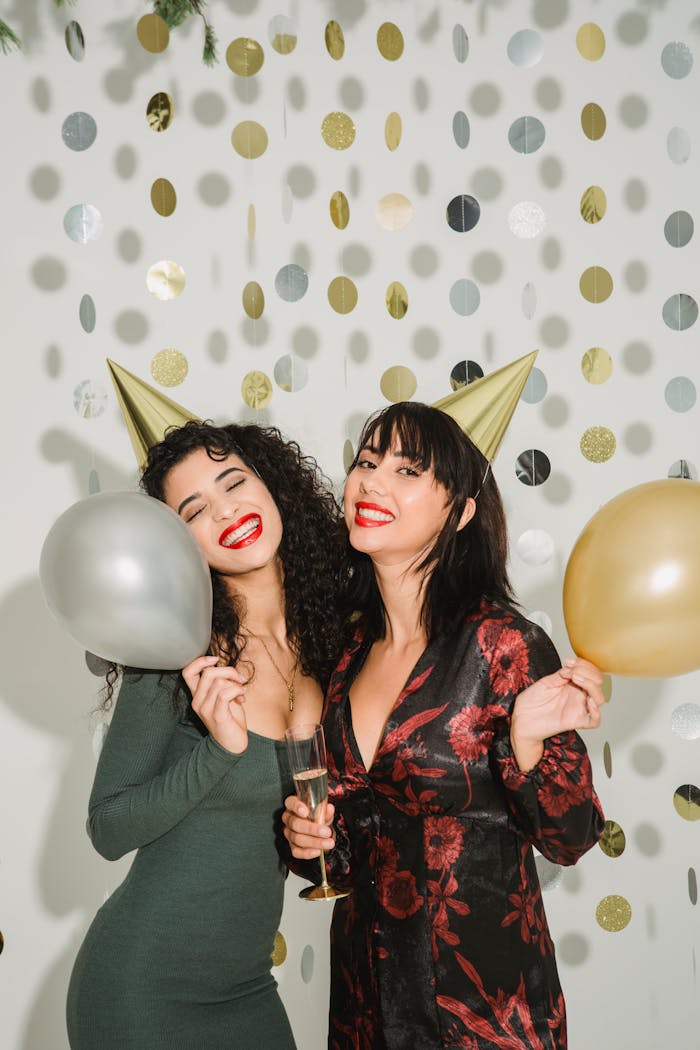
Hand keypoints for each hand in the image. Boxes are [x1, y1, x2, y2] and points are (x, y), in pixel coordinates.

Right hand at [182, 655, 248, 754]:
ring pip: (219, 682)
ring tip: (241, 692)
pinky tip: (242, 696)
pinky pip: (225, 694)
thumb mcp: (223, 696)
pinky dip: (237, 690)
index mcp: (197, 695)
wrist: (232, 744)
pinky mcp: (217, 716)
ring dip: (235, 683)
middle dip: (228, 671)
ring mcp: (206, 709)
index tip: (216, 660)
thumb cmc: (230, 718)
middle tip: (239, 679)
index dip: (200, 661)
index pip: (187, 672)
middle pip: (208, 673)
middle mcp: (197, 701)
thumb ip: (220, 682)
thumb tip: (226, 667)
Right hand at [282, 794, 335, 859]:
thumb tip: (329, 809)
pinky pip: (296, 851)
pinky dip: (307, 852)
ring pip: (297, 838)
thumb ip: (325, 810)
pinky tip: (318, 851)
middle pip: (295, 824)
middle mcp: (288, 818)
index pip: (291, 803)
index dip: (297, 807)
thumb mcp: (323, 810)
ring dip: (314, 842)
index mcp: (292, 805)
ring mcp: (288, 833)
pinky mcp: (292, 846)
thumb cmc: (317, 815)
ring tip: (328, 843)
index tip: (306, 812)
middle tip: (326, 832)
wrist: (318, 827)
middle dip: (312, 829)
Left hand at [510, 657, 604, 771]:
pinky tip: (589, 702)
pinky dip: (596, 712)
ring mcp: (576, 708)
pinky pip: (593, 721)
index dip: (583, 664)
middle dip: (589, 671)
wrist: (521, 719)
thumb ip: (559, 676)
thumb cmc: (531, 703)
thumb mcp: (545, 683)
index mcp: (571, 685)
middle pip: (597, 683)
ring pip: (599, 699)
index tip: (569, 661)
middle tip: (572, 670)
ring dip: (591, 686)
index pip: (589, 672)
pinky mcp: (573, 721)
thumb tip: (571, 668)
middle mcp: (577, 696)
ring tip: (576, 678)